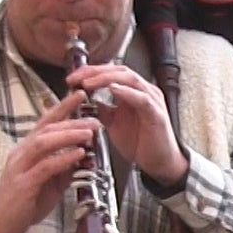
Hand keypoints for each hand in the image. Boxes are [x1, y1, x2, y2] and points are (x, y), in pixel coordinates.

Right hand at [0, 101, 100, 232]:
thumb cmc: (24, 202)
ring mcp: (20, 167)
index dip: (62, 107)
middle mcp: (21, 153)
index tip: (80, 95)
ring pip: (44, 143)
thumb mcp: (49, 182)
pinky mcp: (23, 183)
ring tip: (90, 131)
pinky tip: (78, 153)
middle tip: (95, 118)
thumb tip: (83, 156)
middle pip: (47, 129)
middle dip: (72, 120)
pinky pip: (45, 166)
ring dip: (69, 135)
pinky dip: (63, 158)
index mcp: (27, 150)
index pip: (45, 122)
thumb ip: (63, 167)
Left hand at [70, 63, 187, 185]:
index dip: (91, 71)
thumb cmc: (140, 143)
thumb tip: (84, 99)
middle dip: (95, 72)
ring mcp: (153, 101)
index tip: (72, 78)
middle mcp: (145, 91)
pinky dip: (126, 92)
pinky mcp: (157, 114)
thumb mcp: (113, 123)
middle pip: (120, 70)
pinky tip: (113, 89)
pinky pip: (142, 98)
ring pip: (130, 79)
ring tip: (89, 82)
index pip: (112, 71)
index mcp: (134, 91)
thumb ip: (102, 109)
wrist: (159, 163)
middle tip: (76, 78)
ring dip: (107, 78)